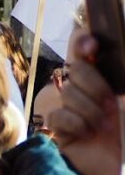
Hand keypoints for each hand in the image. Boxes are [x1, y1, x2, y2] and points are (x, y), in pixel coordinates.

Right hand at [49, 30, 122, 174]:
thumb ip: (122, 75)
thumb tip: (93, 49)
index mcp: (108, 76)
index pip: (85, 47)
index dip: (82, 40)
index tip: (91, 47)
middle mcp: (88, 89)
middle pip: (74, 68)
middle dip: (93, 85)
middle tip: (111, 105)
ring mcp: (73, 108)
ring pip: (67, 93)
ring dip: (88, 110)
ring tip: (103, 126)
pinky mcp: (60, 128)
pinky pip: (57, 115)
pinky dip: (74, 124)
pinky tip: (86, 134)